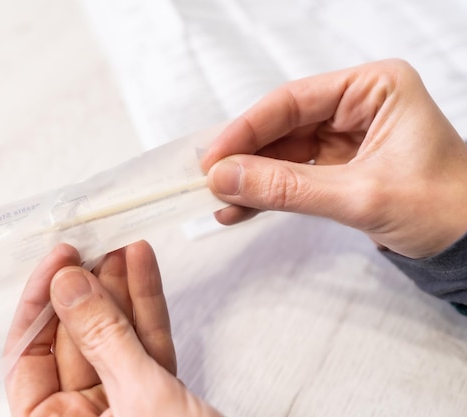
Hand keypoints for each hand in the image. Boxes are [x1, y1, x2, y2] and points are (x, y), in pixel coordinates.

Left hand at [4, 241, 221, 416]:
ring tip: (121, 248)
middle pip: (73, 340)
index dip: (38, 306)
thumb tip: (69, 288)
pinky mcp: (156, 395)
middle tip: (92, 247)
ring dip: (118, 290)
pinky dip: (146, 307)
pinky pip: (144, 344)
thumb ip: (104, 340)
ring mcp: (122, 407)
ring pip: (112, 336)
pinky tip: (142, 270)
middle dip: (86, 289)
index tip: (57, 264)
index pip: (27, 359)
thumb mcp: (141, 402)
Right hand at [202, 59, 466, 258]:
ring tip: (220, 202)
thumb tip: (225, 179)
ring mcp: (344, 137)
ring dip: (250, 179)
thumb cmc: (444, 209)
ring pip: (281, 152)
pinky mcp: (337, 166)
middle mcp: (356, 106)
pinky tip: (240, 209)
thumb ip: (288, 188)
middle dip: (245, 158)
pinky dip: (266, 193)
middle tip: (209, 183)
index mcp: (372, 89)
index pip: (293, 101)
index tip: (214, 158)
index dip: (247, 129)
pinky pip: (291, 175)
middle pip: (281, 126)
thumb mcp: (361, 196)